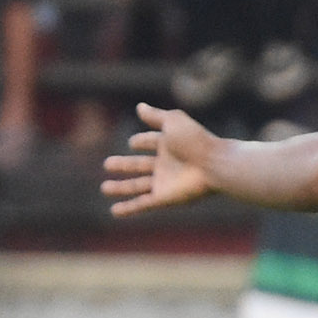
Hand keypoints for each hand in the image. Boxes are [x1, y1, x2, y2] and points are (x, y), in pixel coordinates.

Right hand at [104, 104, 221, 216]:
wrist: (213, 164)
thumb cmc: (195, 140)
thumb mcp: (173, 121)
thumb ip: (155, 115)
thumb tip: (139, 106)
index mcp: (169, 144)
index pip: (151, 142)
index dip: (142, 141)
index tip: (133, 143)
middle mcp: (166, 164)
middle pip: (140, 165)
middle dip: (124, 165)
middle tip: (107, 164)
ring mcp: (164, 182)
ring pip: (137, 186)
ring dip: (121, 187)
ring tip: (104, 188)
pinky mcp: (164, 198)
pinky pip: (142, 204)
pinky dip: (128, 208)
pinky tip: (114, 211)